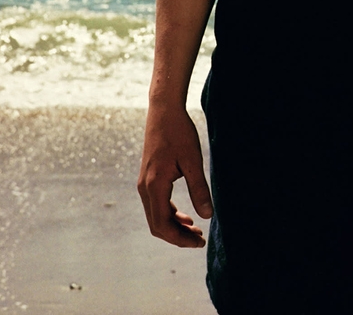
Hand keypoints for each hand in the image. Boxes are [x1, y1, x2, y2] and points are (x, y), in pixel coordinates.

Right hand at [137, 105, 212, 247]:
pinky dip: (170, 214)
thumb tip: (207, 216)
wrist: (164, 111)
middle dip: (178, 236)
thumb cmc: (179, 132)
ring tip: (196, 230)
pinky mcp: (148, 178)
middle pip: (157, 225)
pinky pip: (156, 204)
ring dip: (174, 226)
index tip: (199, 242)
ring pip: (156, 216)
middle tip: (200, 240)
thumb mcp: (193, 160)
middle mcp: (144, 188)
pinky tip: (186, 216)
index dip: (180, 239)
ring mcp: (144, 183)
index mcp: (154, 186)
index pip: (163, 225)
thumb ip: (199, 188)